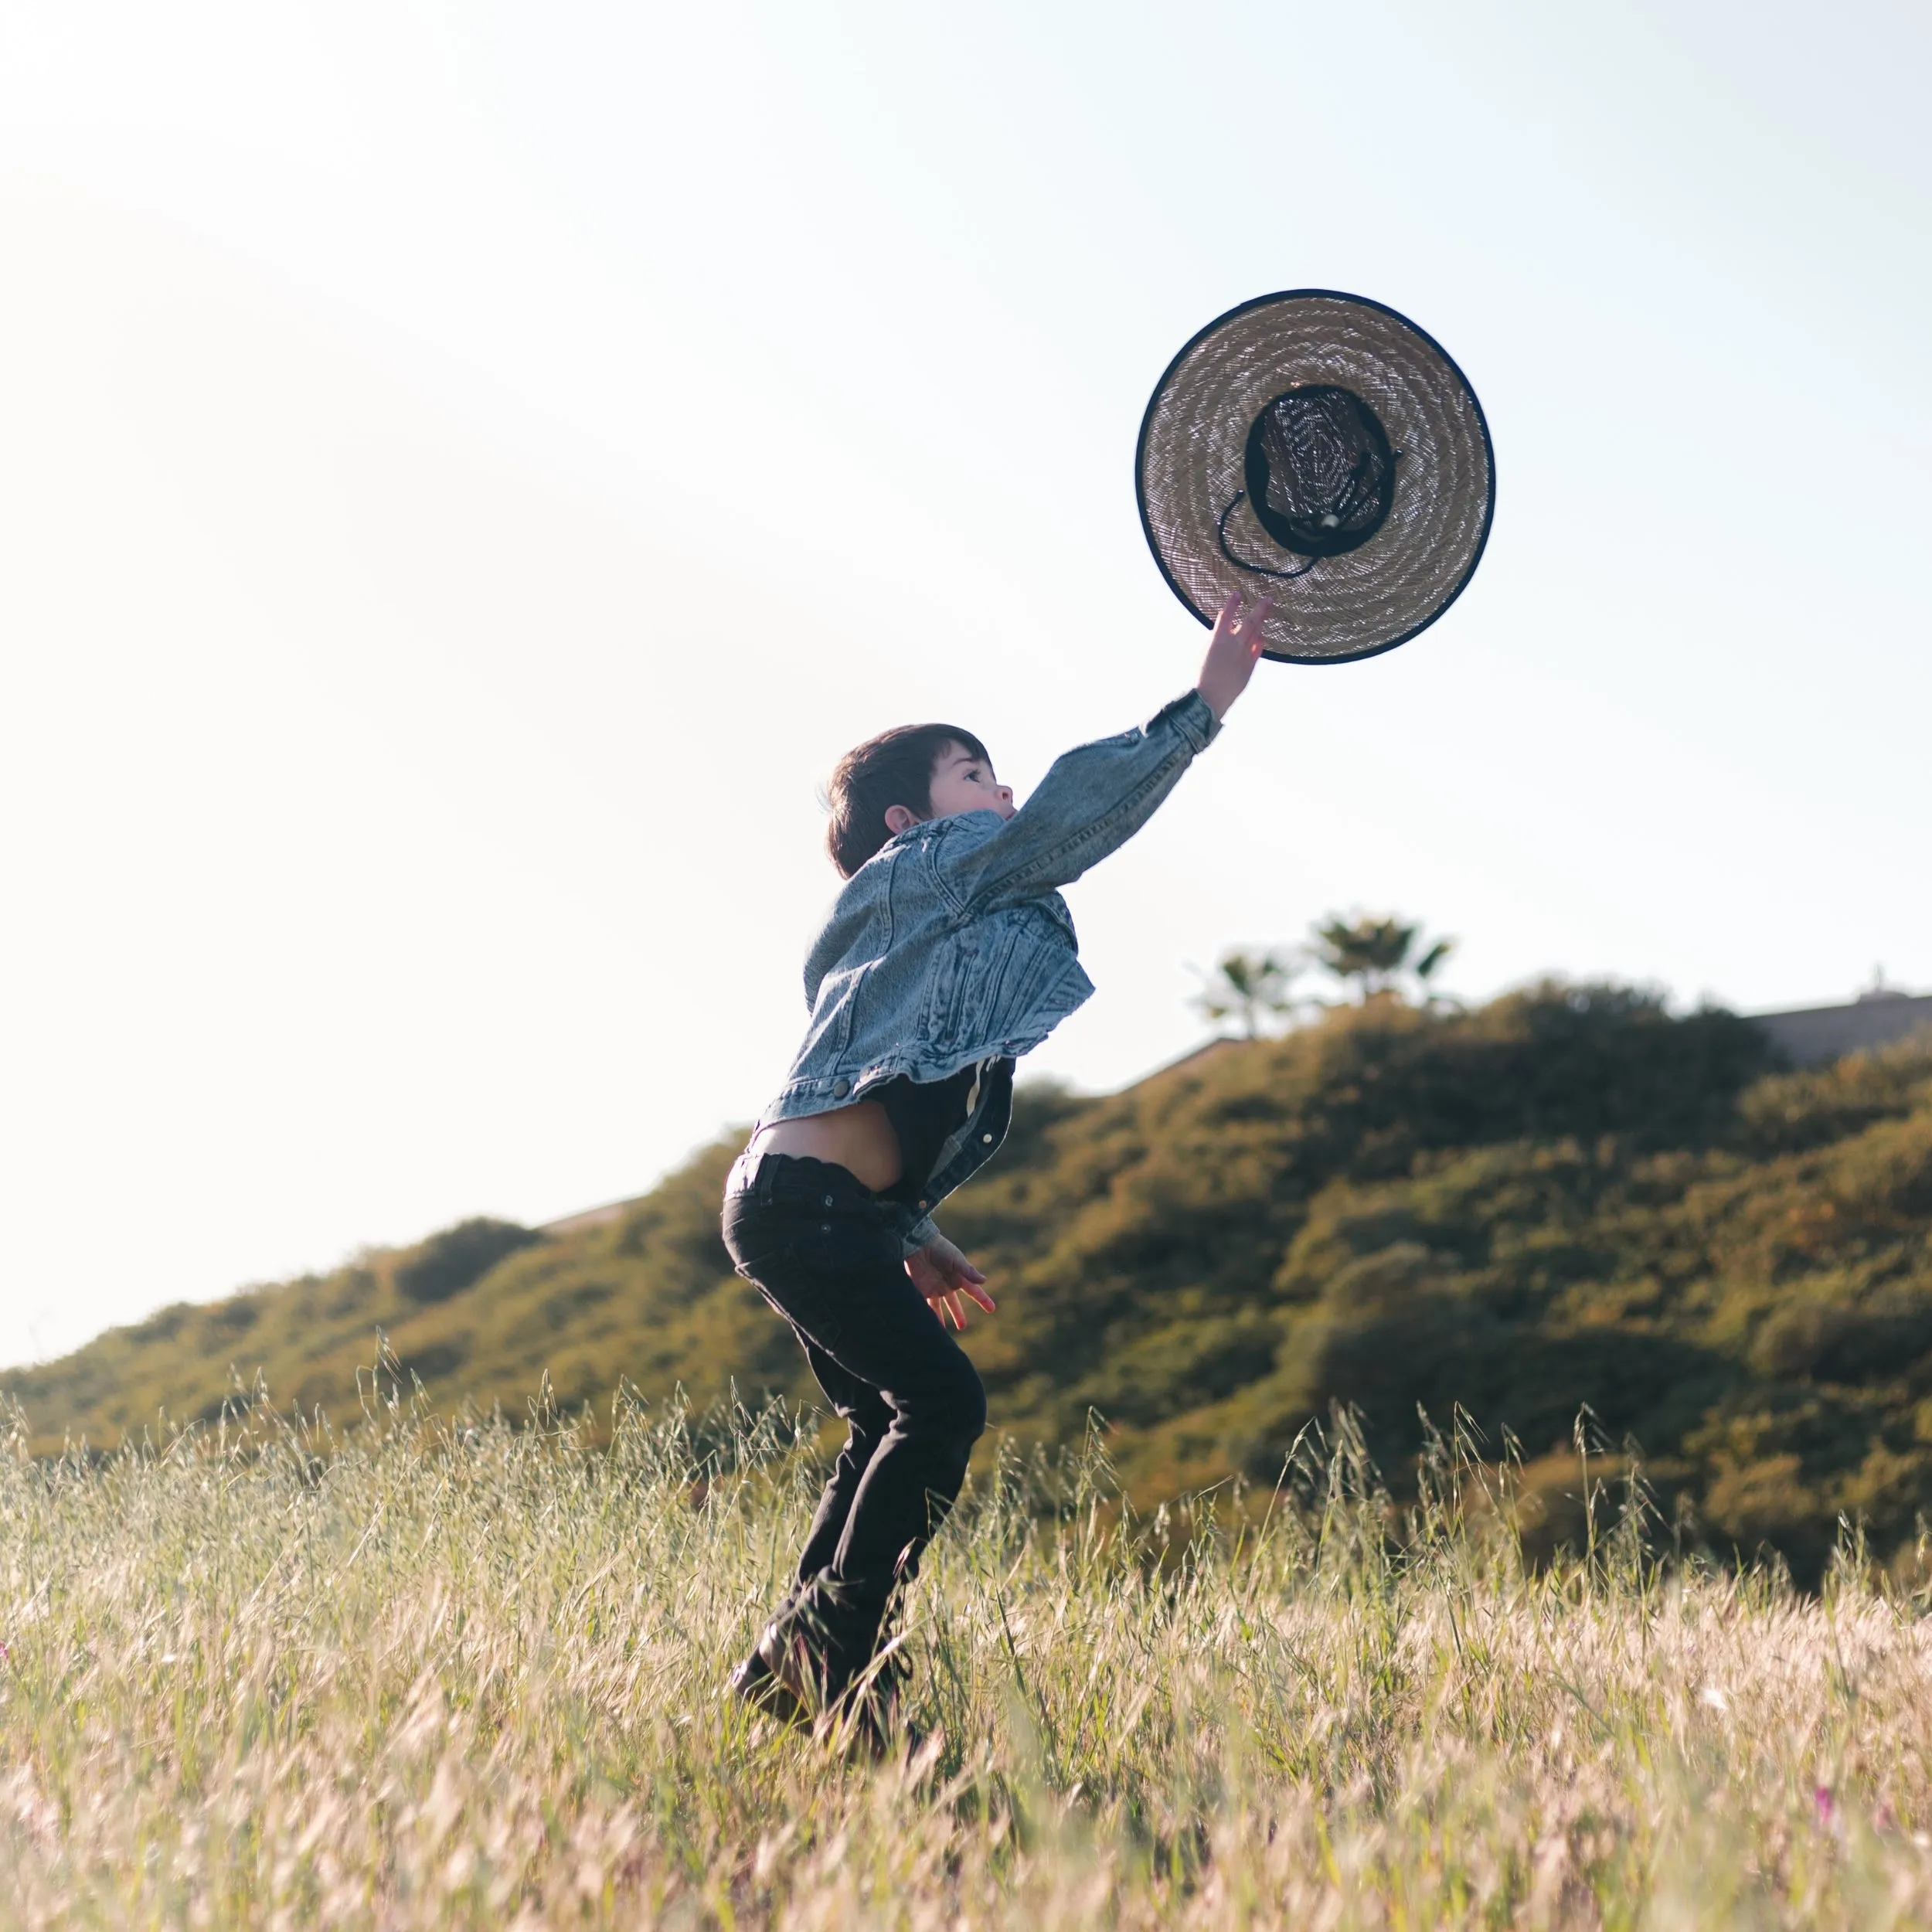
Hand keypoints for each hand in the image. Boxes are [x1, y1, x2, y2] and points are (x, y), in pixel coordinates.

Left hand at [905, 1235, 996, 1331]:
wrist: (918, 1245)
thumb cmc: (939, 1249)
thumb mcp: (956, 1259)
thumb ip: (968, 1271)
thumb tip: (983, 1281)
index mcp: (959, 1277)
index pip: (974, 1291)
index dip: (983, 1300)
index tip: (992, 1309)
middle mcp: (947, 1285)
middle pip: (954, 1304)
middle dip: (958, 1315)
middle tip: (962, 1326)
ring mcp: (934, 1288)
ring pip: (938, 1308)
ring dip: (941, 1319)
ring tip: (940, 1332)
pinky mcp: (921, 1290)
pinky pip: (925, 1306)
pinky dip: (928, 1315)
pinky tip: (929, 1326)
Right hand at [1195, 590, 1272, 720]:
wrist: (1210, 698)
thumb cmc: (1201, 676)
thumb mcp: (1202, 654)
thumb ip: (1213, 640)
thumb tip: (1222, 631)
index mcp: (1218, 639)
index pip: (1226, 615)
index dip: (1232, 603)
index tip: (1237, 594)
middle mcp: (1234, 644)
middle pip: (1250, 621)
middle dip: (1260, 609)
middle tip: (1269, 599)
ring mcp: (1244, 655)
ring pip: (1256, 634)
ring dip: (1261, 622)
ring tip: (1266, 613)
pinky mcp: (1249, 666)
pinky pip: (1258, 649)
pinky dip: (1260, 640)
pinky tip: (1261, 635)